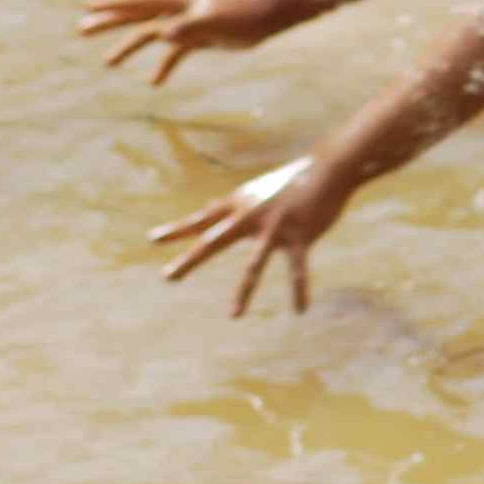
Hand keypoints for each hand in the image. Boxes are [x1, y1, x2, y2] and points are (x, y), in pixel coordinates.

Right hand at [78, 0, 277, 84]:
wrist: (268, 19)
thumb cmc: (242, 16)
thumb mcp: (213, 22)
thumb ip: (188, 26)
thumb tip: (161, 34)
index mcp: (177, 0)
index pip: (138, 2)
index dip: (112, 5)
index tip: (87, 6)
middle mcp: (178, 10)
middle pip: (137, 16)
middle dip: (110, 22)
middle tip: (81, 29)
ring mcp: (187, 23)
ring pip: (151, 35)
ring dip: (129, 48)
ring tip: (106, 63)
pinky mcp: (199, 37)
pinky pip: (174, 53)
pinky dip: (164, 65)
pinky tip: (154, 83)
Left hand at [151, 154, 348, 315]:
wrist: (329, 167)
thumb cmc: (295, 179)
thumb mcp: (260, 190)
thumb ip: (239, 205)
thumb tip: (215, 210)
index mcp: (241, 203)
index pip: (203, 218)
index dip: (178, 229)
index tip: (153, 239)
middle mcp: (252, 215)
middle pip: (215, 241)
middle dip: (191, 260)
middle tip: (167, 277)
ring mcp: (275, 227)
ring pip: (255, 263)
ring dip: (244, 291)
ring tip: (233, 316)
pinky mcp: (300, 235)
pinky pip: (297, 268)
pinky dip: (299, 289)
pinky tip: (300, 309)